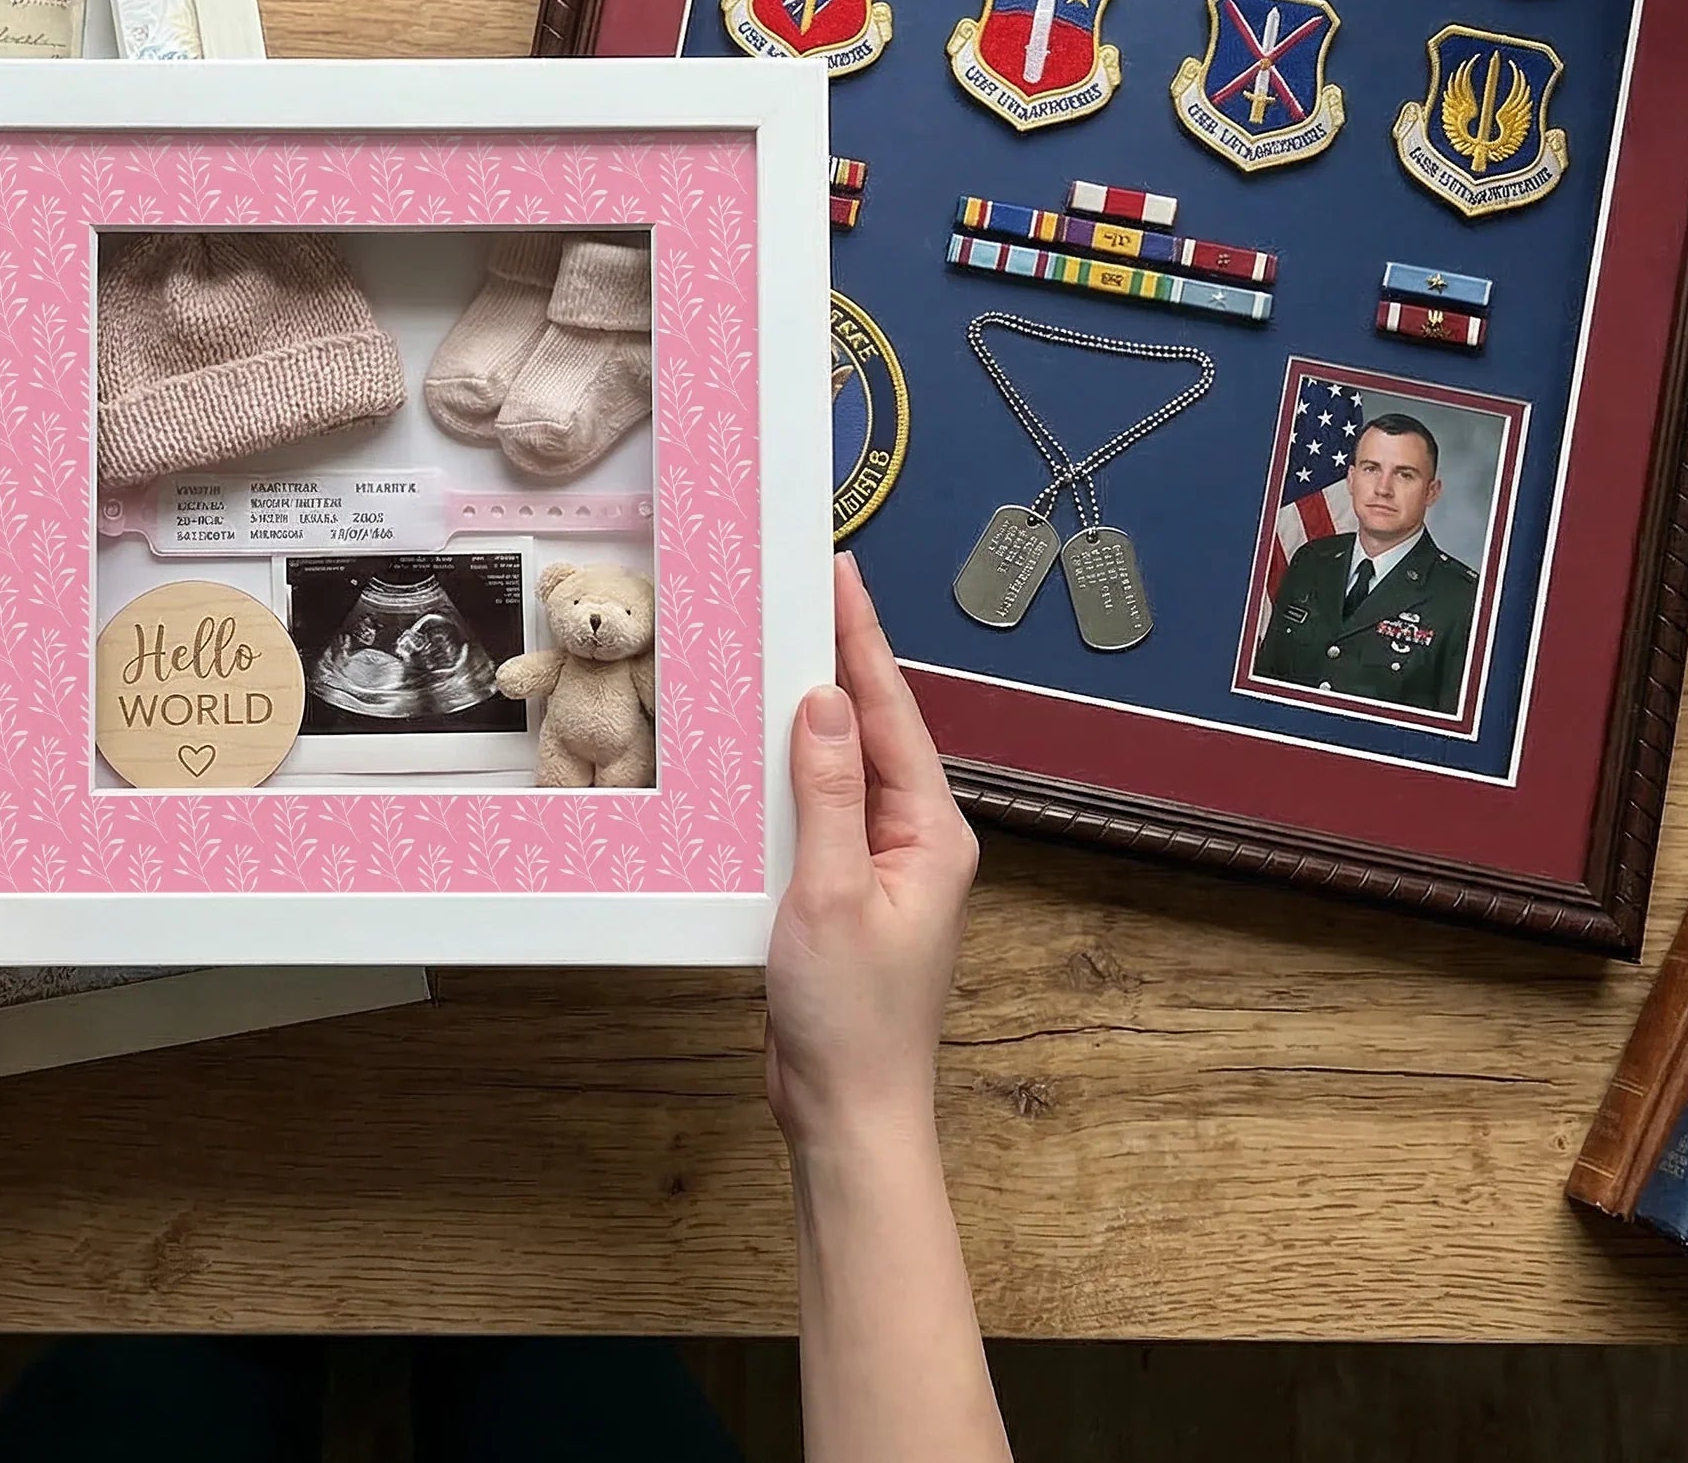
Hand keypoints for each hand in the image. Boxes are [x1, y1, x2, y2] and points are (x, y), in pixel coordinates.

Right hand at [765, 553, 979, 1162]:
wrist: (848, 1114)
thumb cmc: (850, 1019)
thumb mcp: (829, 893)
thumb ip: (826, 793)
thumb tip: (823, 701)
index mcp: (931, 833)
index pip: (889, 713)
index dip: (860, 639)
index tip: (840, 574)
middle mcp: (915, 842)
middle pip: (870, 731)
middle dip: (836, 660)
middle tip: (801, 590)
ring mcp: (881, 870)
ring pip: (841, 770)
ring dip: (808, 715)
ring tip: (773, 650)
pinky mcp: (845, 896)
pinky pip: (819, 814)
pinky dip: (788, 775)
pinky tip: (757, 754)